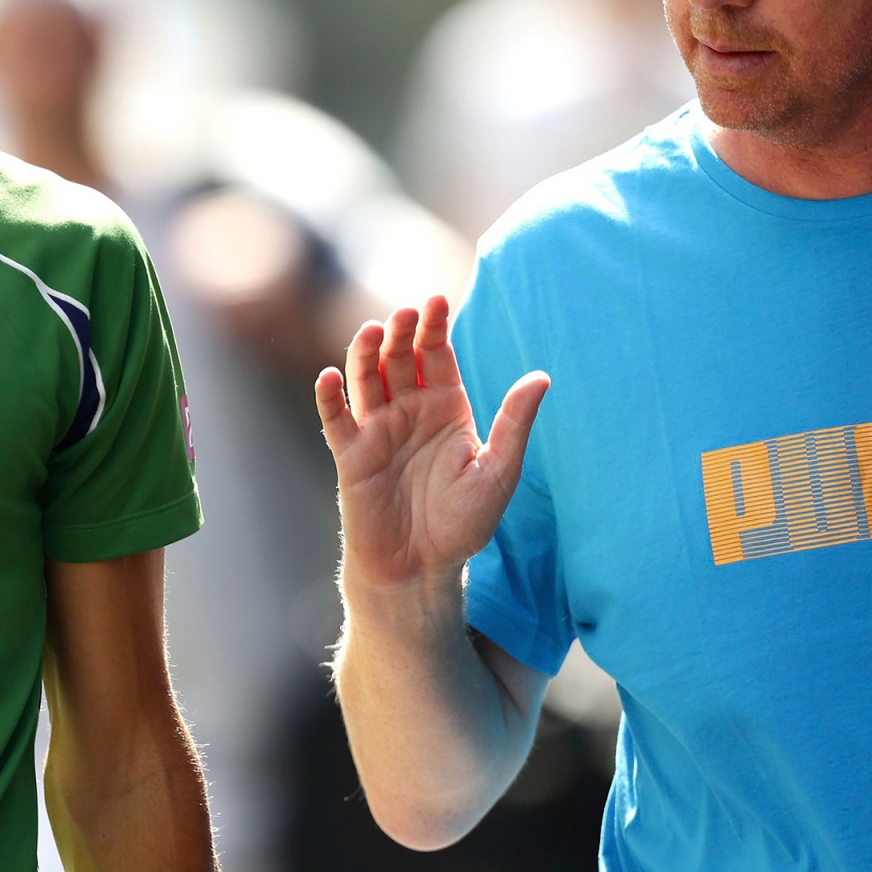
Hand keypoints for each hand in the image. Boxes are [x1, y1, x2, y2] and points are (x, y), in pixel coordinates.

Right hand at [315, 294, 548, 593]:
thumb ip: (514, 424)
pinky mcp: (351, 455)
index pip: (437, 354)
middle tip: (406, 314)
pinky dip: (329, 396)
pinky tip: (331, 378)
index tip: (437, 300)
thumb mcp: (498, 472)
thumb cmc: (463, 524)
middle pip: (399, 357)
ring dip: (365, 353)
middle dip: (401, 333)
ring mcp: (377, 430)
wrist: (421, 571)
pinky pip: (336, 419)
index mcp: (446, 406)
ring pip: (365, 378)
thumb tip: (542, 377)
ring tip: (373, 332)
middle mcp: (409, 410)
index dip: (435, 326)